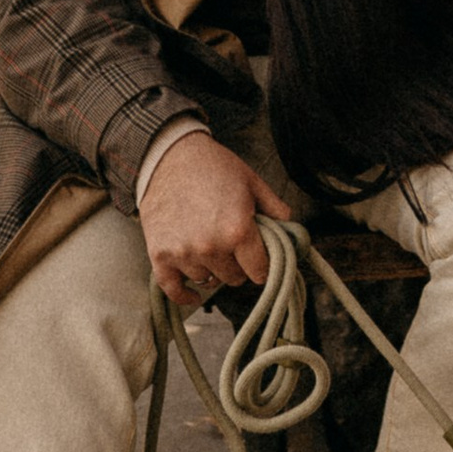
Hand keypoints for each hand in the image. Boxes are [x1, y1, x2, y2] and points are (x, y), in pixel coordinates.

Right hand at [142, 137, 291, 310]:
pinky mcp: (160, 256)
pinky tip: (195, 293)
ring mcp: (183, 253)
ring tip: (210, 244)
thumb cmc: (214, 167)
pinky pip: (174, 290)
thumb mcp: (253, 182)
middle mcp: (211, 247)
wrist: (169, 156)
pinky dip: (185, 295)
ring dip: (212, 269)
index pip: (259, 271)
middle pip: (234, 279)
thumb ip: (276, 210)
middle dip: (238, 265)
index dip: (262, 265)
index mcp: (238, 230)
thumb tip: (293, 233)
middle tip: (233, 245)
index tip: (260, 258)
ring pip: (208, 281)